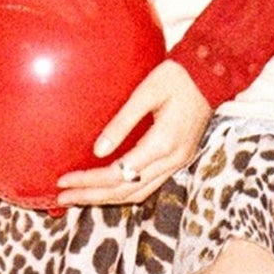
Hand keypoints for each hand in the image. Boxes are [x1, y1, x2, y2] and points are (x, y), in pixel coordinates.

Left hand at [55, 60, 211, 207]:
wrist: (210, 75)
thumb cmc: (177, 78)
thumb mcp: (145, 93)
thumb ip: (122, 123)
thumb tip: (98, 151)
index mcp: (163, 143)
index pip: (118, 173)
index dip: (89, 181)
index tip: (64, 181)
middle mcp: (172, 159)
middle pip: (126, 190)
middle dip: (93, 196)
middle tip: (63, 198)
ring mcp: (178, 162)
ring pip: (138, 193)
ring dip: (108, 199)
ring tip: (80, 197)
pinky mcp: (179, 160)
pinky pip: (148, 185)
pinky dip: (125, 191)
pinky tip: (107, 188)